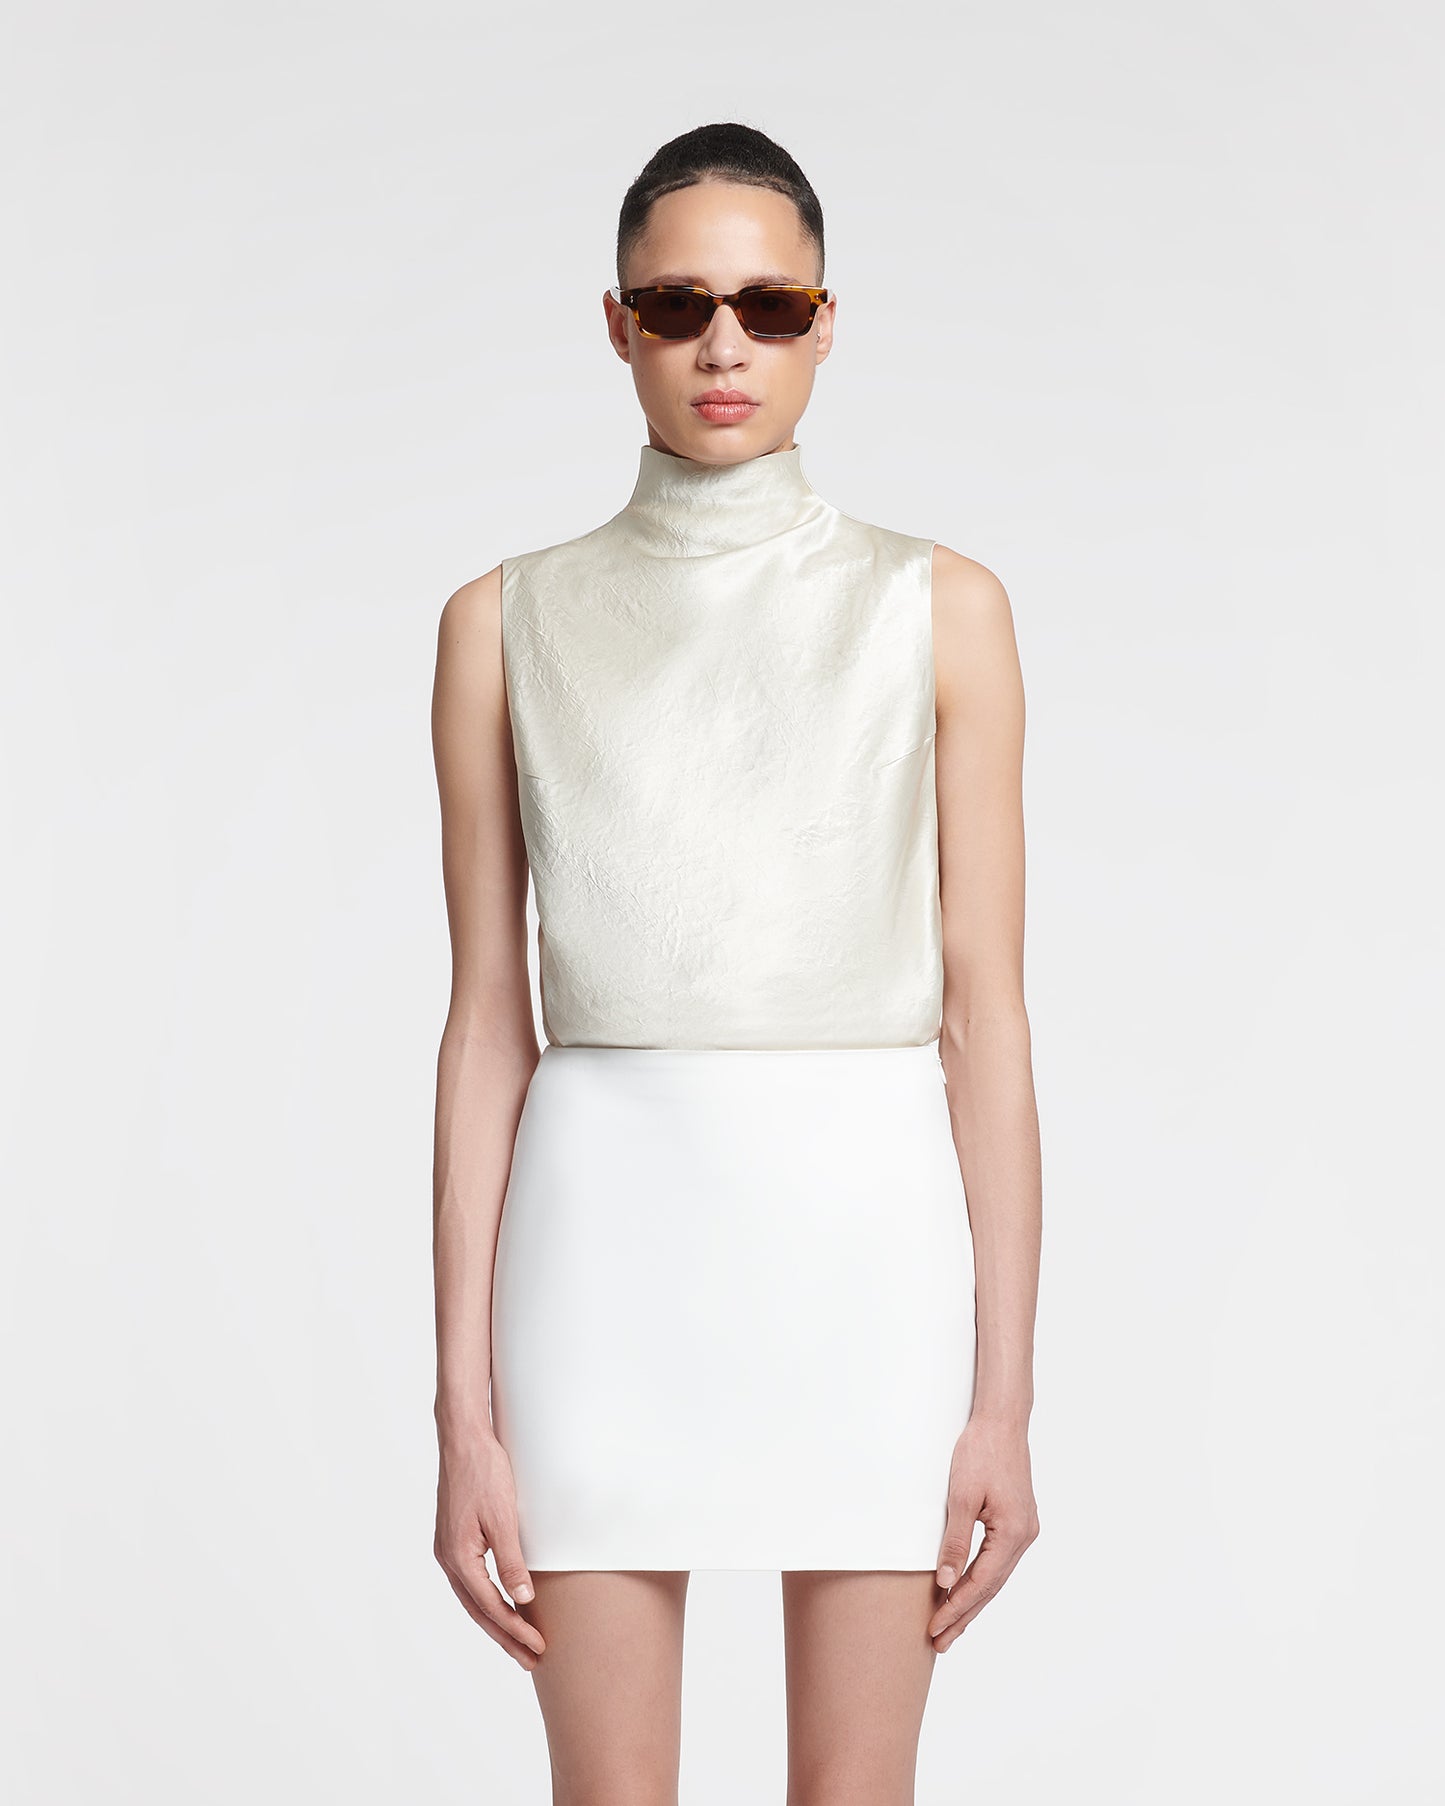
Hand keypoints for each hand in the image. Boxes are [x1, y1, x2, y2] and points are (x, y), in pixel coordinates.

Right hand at [434, 1430, 546, 1670]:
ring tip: (519, 1642)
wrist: (463, 1439)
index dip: (516, 1630)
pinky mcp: (453, 1540)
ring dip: (496, 1622)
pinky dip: (487, 1600)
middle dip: (505, 1637)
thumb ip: (512, 1561)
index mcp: (458, 1557)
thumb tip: (523, 1600)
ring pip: (473, 1599)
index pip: (491, 1606)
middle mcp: (448, 1559)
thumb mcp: (503, 1518)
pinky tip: (501, 1605)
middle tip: (530, 1660)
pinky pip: (471, 1582)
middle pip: (479, 1611)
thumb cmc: (484, 1472)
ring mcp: (447, 1550)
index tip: (538, 1647)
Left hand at [929, 1414, 1039, 1652]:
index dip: (957, 1609)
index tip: (935, 1629)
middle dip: (964, 1615)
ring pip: (996, 1576)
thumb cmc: (980, 1452)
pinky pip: (998, 1561)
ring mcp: (1024, 1529)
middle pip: (991, 1587)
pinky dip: (981, 1579)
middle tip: (940, 1642)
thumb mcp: (960, 1497)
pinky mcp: (1018, 1521)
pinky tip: (966, 1590)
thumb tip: (946, 1583)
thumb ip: (954, 1542)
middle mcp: (1025, 1536)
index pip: (981, 1583)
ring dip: (972, 1601)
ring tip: (949, 1626)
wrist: (1001, 1420)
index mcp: (1013, 1533)